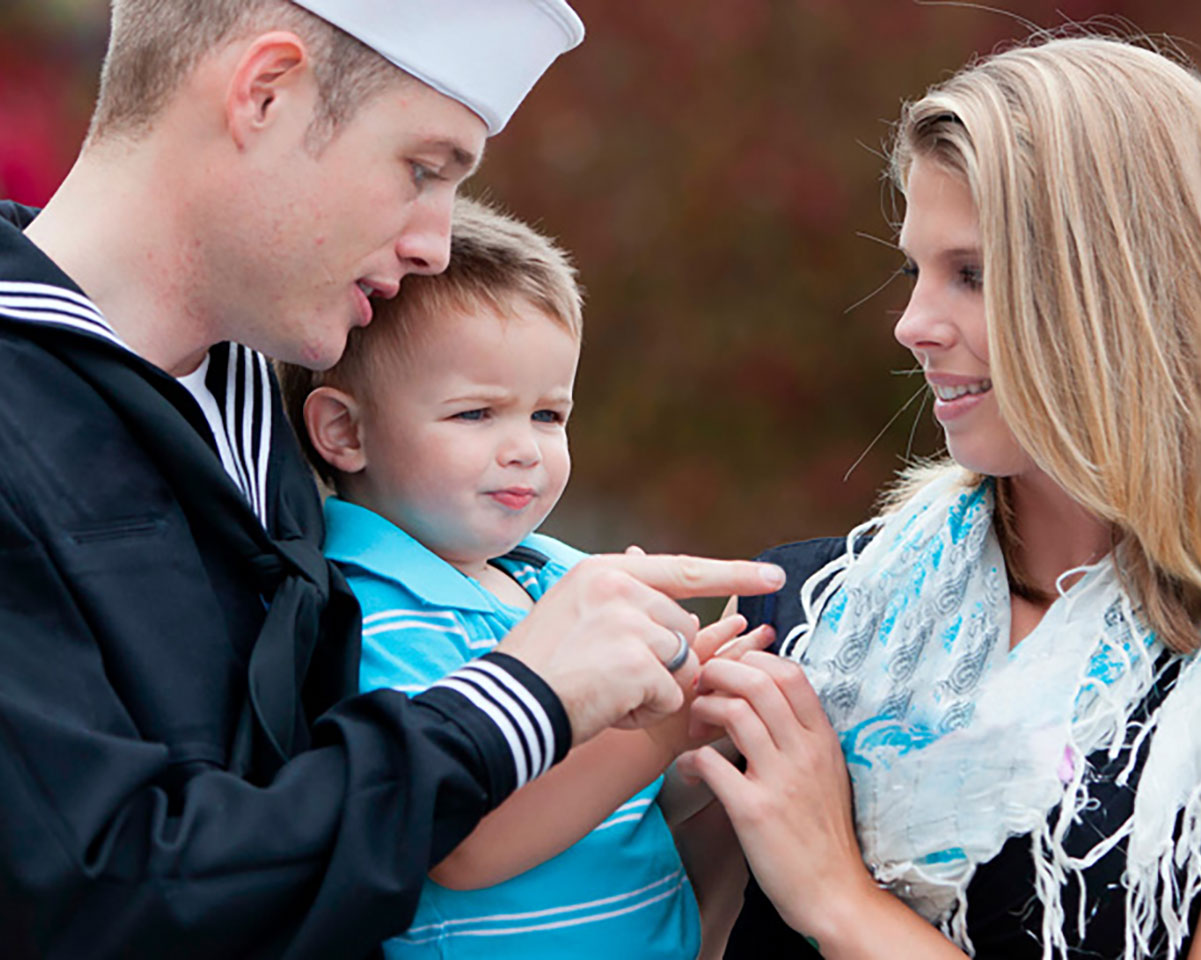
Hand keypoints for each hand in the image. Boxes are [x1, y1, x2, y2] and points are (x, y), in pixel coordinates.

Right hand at [494, 553, 784, 744]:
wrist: (505, 707)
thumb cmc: (537, 669)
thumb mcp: (571, 609)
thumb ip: (620, 596)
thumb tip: (654, 570)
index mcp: (604, 570)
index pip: (683, 569)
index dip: (733, 573)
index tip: (773, 577)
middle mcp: (619, 585)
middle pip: (682, 628)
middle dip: (660, 660)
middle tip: (608, 675)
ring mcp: (629, 621)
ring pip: (679, 662)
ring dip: (652, 688)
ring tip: (604, 689)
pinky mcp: (637, 660)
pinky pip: (670, 693)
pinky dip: (645, 711)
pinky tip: (608, 706)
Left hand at [676, 652, 875, 939]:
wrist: (833, 891)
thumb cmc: (822, 831)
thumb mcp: (826, 771)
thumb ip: (801, 734)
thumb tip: (763, 698)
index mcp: (822, 738)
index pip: (789, 671)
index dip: (751, 661)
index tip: (729, 676)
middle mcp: (804, 752)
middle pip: (757, 681)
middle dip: (719, 673)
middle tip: (701, 690)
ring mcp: (780, 779)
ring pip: (733, 711)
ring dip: (702, 710)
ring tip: (695, 729)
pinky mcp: (754, 810)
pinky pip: (710, 762)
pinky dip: (690, 760)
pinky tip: (690, 771)